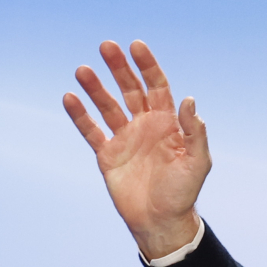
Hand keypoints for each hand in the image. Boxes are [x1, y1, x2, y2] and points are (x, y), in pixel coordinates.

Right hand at [63, 40, 210, 259]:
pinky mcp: (108, 154)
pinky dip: (80, 115)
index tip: (136, 46)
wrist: (161, 220)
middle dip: (120, 68)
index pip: (157, 86)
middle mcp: (146, 125)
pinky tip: (69, 98)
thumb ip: (194, 132)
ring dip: (95, 87)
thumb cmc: (184, 192)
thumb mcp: (197, 162)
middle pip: (130, 89)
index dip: (148, 66)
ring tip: (83, 69)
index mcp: (168, 123)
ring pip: (108, 106)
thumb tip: (188, 100)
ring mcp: (125, 138)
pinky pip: (91, 131)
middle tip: (106, 46)